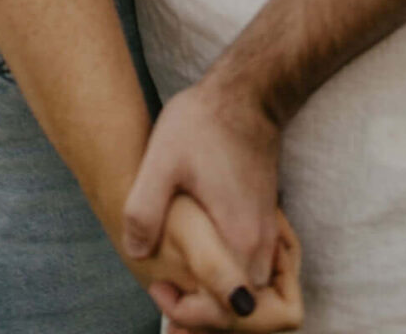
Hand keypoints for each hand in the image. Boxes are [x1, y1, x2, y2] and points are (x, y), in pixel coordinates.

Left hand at [124, 68, 283, 318]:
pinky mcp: (267, 225)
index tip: (161, 291)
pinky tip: (196, 267)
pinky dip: (229, 282)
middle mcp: (262, 247)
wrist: (245, 93)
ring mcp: (269, 236)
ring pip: (252, 296)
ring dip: (218, 303)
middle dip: (207, 317)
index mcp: (239, 239)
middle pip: (244, 314)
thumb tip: (135, 252)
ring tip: (178, 288)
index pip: (228, 312)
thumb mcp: (162, 160)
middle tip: (167, 298)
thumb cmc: (203, 123)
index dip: (192, 314)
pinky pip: (254, 273)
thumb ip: (144, 209)